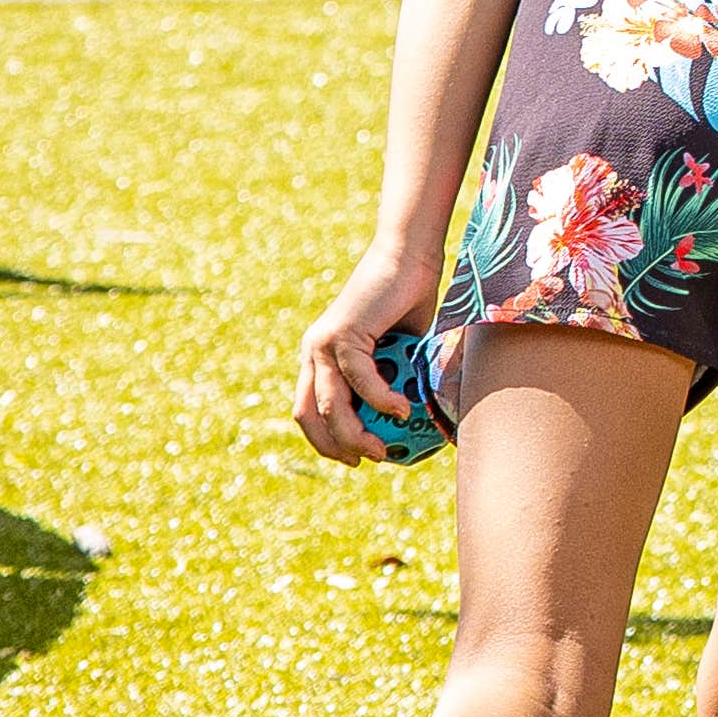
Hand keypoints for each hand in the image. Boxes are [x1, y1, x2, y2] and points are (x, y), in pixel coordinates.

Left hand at [290, 240, 439, 462]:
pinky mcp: (344, 332)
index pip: (308, 410)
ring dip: (356, 433)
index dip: (326, 441)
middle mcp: (313, 351)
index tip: (355, 458)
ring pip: (330, 404)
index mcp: (319, 356)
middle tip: (367, 460)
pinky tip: (402, 410)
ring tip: (384, 448)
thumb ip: (393, 379)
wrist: (409, 256)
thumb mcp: (398, 350)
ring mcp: (324, 342)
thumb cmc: (408, 300)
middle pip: (310, 415)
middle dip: (336, 445)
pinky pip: (361, 379)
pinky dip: (381, 401)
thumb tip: (409, 419)